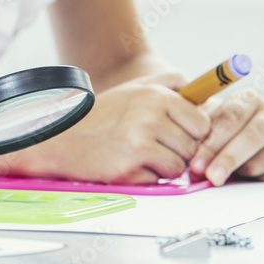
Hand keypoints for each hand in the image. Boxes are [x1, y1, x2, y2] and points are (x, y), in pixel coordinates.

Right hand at [0, 71, 210, 183]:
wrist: (61, 137)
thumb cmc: (100, 115)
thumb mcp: (133, 88)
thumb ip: (168, 83)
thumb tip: (200, 90)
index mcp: (155, 95)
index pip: (202, 121)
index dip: (193, 133)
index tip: (177, 135)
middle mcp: (150, 115)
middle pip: (194, 146)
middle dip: (179, 152)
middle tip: (154, 146)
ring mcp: (140, 140)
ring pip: (179, 166)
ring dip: (163, 166)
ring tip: (139, 154)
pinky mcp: (130, 165)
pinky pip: (159, 179)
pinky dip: (146, 177)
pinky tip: (127, 164)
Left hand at [189, 89, 263, 185]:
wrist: (246, 143)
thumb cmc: (223, 132)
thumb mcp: (207, 123)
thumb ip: (199, 131)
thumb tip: (189, 149)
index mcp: (247, 99)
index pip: (231, 118)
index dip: (212, 143)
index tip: (197, 164)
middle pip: (251, 137)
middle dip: (227, 160)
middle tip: (211, 177)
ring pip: (263, 159)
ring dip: (242, 172)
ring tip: (230, 173)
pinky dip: (262, 180)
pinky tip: (252, 176)